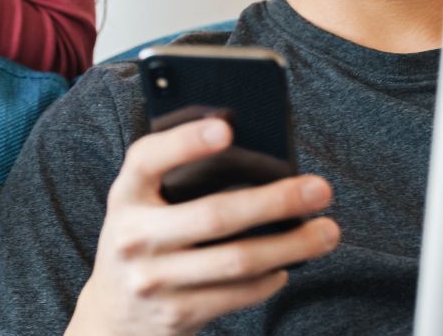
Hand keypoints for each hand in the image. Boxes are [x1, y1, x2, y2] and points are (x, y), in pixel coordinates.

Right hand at [67, 118, 340, 335]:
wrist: (114, 314)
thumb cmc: (144, 239)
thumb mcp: (143, 204)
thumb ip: (177, 177)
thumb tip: (251, 149)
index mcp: (125, 196)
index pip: (147, 158)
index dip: (185, 141)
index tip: (228, 127)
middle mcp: (133, 237)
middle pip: (214, 215)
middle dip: (275, 201)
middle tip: (320, 188)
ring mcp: (153, 280)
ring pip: (238, 260)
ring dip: (292, 246)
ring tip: (328, 231)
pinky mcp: (177, 315)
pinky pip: (238, 295)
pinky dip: (271, 278)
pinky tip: (289, 265)